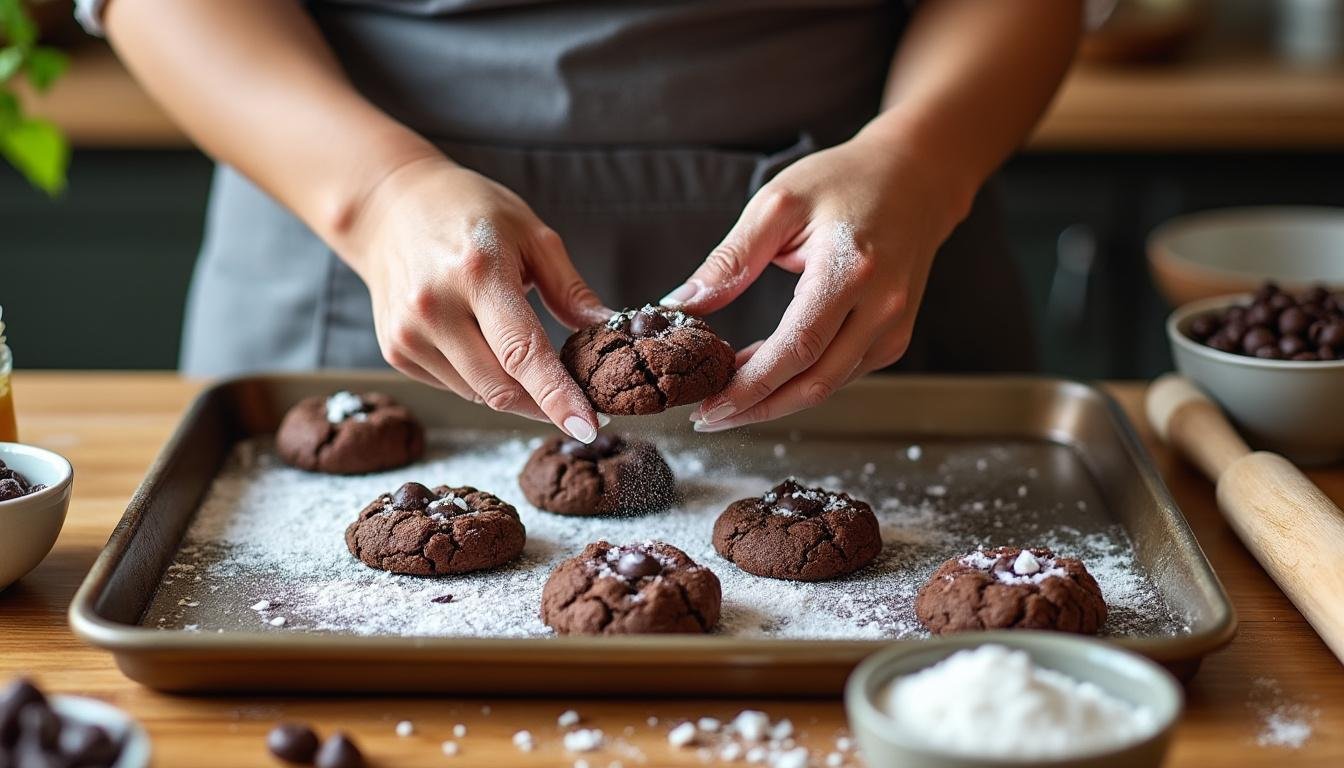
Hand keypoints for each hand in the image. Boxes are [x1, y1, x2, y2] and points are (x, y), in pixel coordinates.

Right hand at [342, 156, 610, 441]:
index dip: (558, 396)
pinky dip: (483, 380)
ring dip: (516, 393)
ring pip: (480, 394)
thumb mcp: (531, 234)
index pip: (523, 353)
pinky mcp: (396, 351)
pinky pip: (456, 386)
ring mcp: (408, 333)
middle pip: (502, 388)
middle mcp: (435, 308)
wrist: (390, 207)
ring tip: (531, 363)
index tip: (588, 427)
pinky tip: (485, 346)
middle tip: (578, 401)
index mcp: (477, 273)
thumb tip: (608, 332)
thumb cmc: (470, 212)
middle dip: (546, 405)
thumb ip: (571, 290)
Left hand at [661, 130, 973, 430]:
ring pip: (828, 386)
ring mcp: (893, 327)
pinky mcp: (893, 337)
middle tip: (707, 417)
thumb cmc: (844, 182)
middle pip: (814, 383)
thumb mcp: (777, 205)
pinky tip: (763, 372)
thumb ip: (731, 258)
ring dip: (775, 399)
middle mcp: (880, 307)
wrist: (915, 177)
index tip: (707, 406)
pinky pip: (841, 373)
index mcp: (848, 270)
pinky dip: (799, 381)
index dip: (749, 387)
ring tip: (726, 393)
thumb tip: (684, 303)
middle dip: (755, 408)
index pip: (795, 349)